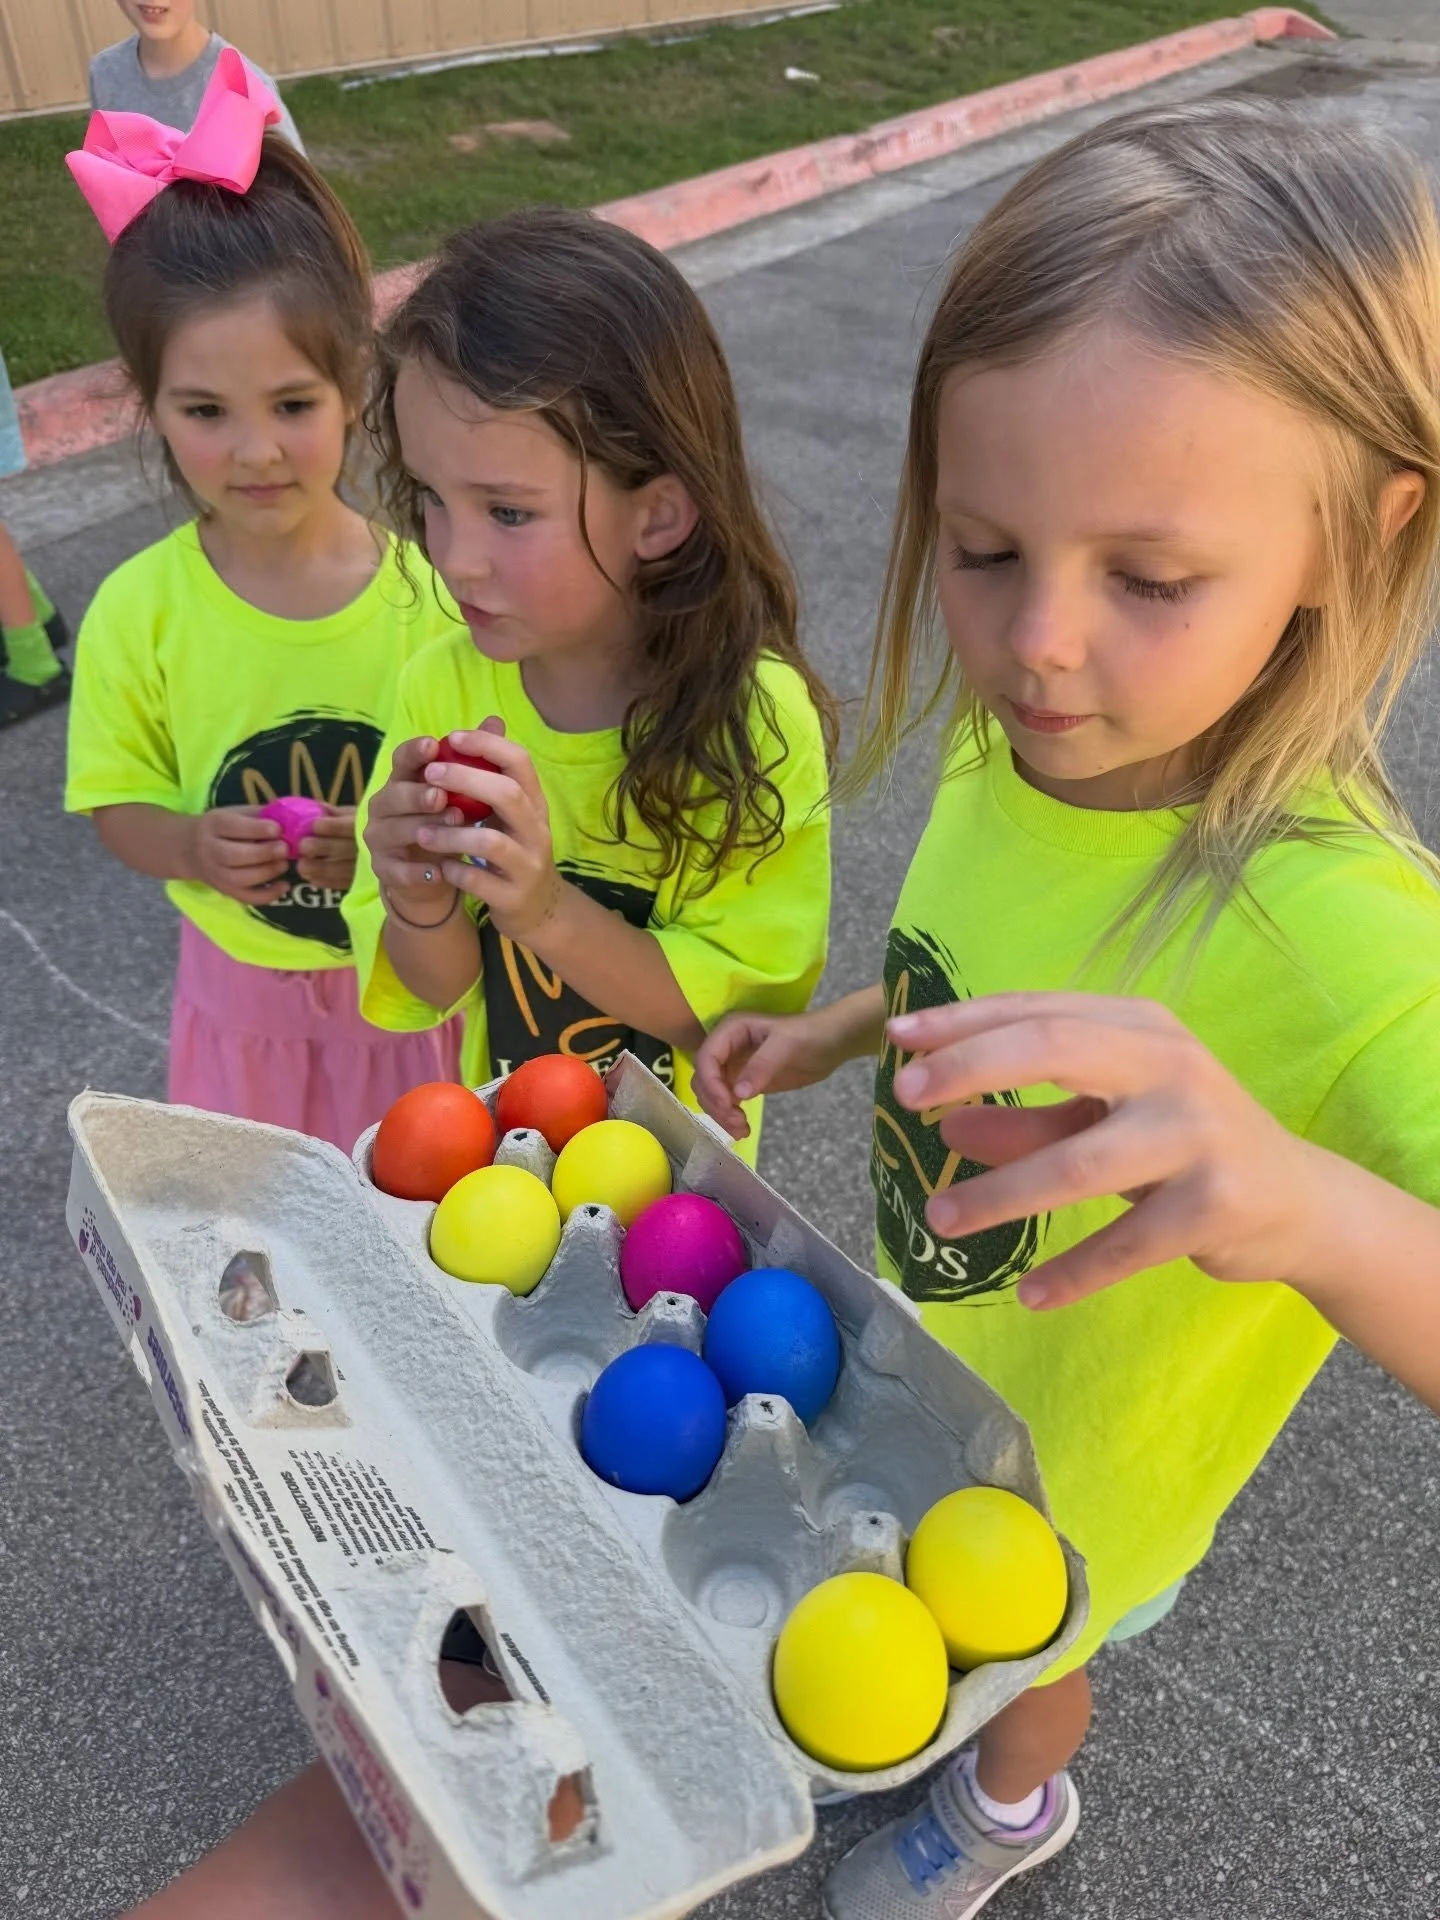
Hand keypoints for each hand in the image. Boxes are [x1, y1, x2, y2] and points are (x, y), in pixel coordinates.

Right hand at [188, 807, 289, 904]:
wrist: (192, 849)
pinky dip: (267, 895)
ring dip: (267, 873)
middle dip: (262, 853)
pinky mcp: (226, 891)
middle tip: (284, 849)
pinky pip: (246, 898)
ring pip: (240, 879)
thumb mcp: (236, 813)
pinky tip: (284, 886)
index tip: (277, 829)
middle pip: (234, 856)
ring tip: (284, 863)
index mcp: (214, 825)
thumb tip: (288, 818)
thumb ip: (259, 815)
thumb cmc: (223, 828)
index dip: (256, 829)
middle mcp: (211, 851)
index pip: (232, 827)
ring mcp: (217, 874)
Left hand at [296, 806, 357, 893]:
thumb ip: (335, 813)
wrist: (381, 846)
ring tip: (302, 865)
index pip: (349, 827)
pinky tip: (312, 877)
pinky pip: (340, 883)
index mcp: (364, 827)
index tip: (315, 825)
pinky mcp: (357, 881)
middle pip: (342, 849)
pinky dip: (324, 881)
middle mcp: (365, 848)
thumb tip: (315, 808)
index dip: (332, 826)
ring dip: (318, 868)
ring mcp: (362, 868)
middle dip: (320, 848)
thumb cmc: (362, 826)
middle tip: (303, 845)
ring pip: (340, 869)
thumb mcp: (354, 815)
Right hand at [363, 730, 478, 921]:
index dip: (415, 752)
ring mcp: (381, 837)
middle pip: (394, 794)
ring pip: (394, 830)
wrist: (436, 873)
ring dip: (421, 829)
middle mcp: (385, 805)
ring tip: (447, 832)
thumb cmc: (447, 822)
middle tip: (441, 796)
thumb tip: (496, 721)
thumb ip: (475, 759)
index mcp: (404, 780)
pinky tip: (439, 872)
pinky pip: (397, 869)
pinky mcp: (385, 869)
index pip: (402, 759)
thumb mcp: (463, 792)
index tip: (433, 745)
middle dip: (418, 795)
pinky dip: (418, 871)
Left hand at [414, 724, 562, 945]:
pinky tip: (440, 867)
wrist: (539, 910)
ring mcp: (528, 866)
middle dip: (464, 779)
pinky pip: (479, 881)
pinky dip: (454, 871)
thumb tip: (488, 722)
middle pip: (507, 793)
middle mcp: (537, 831)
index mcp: (535, 804)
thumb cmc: (515, 852)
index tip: (451, 737)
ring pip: (490, 841)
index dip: (486, 744)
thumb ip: (496, 775)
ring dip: (449, 834)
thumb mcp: (513, 814)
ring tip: (421, 834)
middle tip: (429, 776)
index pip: (519, 761)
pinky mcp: (513, 897)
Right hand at [694, 1007, 854, 1141]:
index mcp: (731, 1030)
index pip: (706, 1058)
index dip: (711, 1083)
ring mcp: (733, 1066)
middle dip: (715, 1102)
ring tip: (741, 1129)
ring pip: (711, 1094)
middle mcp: (726, 1047)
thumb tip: (739, 1094)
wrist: (831, 1043)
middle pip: (703, 1079)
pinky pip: (726, 1102)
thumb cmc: (810, 1034)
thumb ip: (761, 1066)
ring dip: (720, 1114)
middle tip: (737, 1121)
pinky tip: (743, 1128)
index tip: (729, 1104)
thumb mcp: (786, 1045)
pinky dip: (729, 1117)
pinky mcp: (743, 1082)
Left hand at [887, 992, 1329, 1310]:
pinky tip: (1029, 1293)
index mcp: (1139, 1026)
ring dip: (1001, 1194)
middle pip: (1055, 1049)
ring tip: (939, 1219)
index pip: (1038, 1010)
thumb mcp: (1102, 1122)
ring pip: (1079, 1161)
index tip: (897, 1038)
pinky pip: (1125, 1243)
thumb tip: (946, 1127)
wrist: (1299, 1204)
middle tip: (904, 1099)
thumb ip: (1027, 1121)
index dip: (963, 1022)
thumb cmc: (1182, 1147)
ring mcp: (1198, 1133)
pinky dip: (1074, 1272)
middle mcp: (1171, 1064)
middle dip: (973, 1069)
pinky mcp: (1215, 1204)